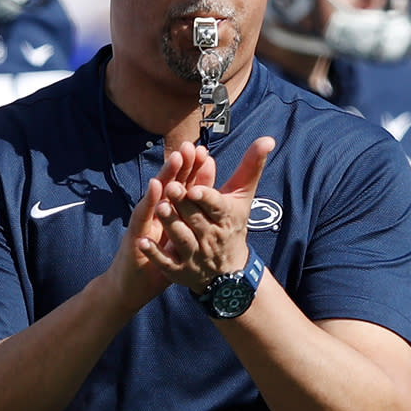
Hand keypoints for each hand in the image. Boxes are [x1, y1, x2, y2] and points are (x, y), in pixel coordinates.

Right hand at [104, 144, 213, 310]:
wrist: (130, 288)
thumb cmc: (155, 264)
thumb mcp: (177, 241)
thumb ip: (188, 220)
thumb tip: (203, 204)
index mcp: (168, 215)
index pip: (182, 189)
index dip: (193, 172)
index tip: (204, 153)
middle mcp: (154, 214)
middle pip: (170, 185)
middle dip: (181, 165)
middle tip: (191, 145)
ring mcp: (144, 222)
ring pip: (156, 195)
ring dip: (166, 175)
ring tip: (177, 157)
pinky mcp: (134, 234)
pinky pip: (143, 215)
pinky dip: (150, 200)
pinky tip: (156, 186)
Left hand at [137, 137, 275, 290]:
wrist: (229, 270)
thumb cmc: (233, 223)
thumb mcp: (243, 196)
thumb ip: (251, 166)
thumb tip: (267, 139)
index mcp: (226, 217)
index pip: (216, 205)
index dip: (205, 196)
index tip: (194, 188)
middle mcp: (211, 237)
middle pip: (195, 219)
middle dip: (183, 204)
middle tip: (170, 188)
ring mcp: (195, 255)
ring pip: (181, 239)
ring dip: (170, 224)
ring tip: (159, 207)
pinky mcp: (180, 271)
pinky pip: (166, 263)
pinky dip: (154, 254)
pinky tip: (142, 242)